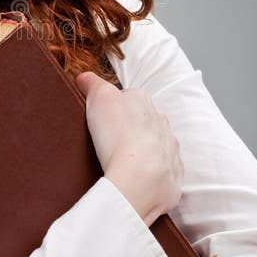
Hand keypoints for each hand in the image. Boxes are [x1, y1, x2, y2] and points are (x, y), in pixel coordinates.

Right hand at [75, 71, 183, 226]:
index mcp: (143, 101)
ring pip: (156, 145)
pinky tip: (136, 179)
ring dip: (143, 151)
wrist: (141, 178)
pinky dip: (151, 175)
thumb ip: (92, 83)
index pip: (126, 97)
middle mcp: (162, 123)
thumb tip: (84, 77)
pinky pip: (162, 172)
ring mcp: (170, 150)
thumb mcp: (99, 97)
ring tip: (121, 162)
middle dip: (129, 129)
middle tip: (107, 141)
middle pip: (143, 121)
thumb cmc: (119, 135)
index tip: (98, 117)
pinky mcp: (172, 177)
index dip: (110, 106)